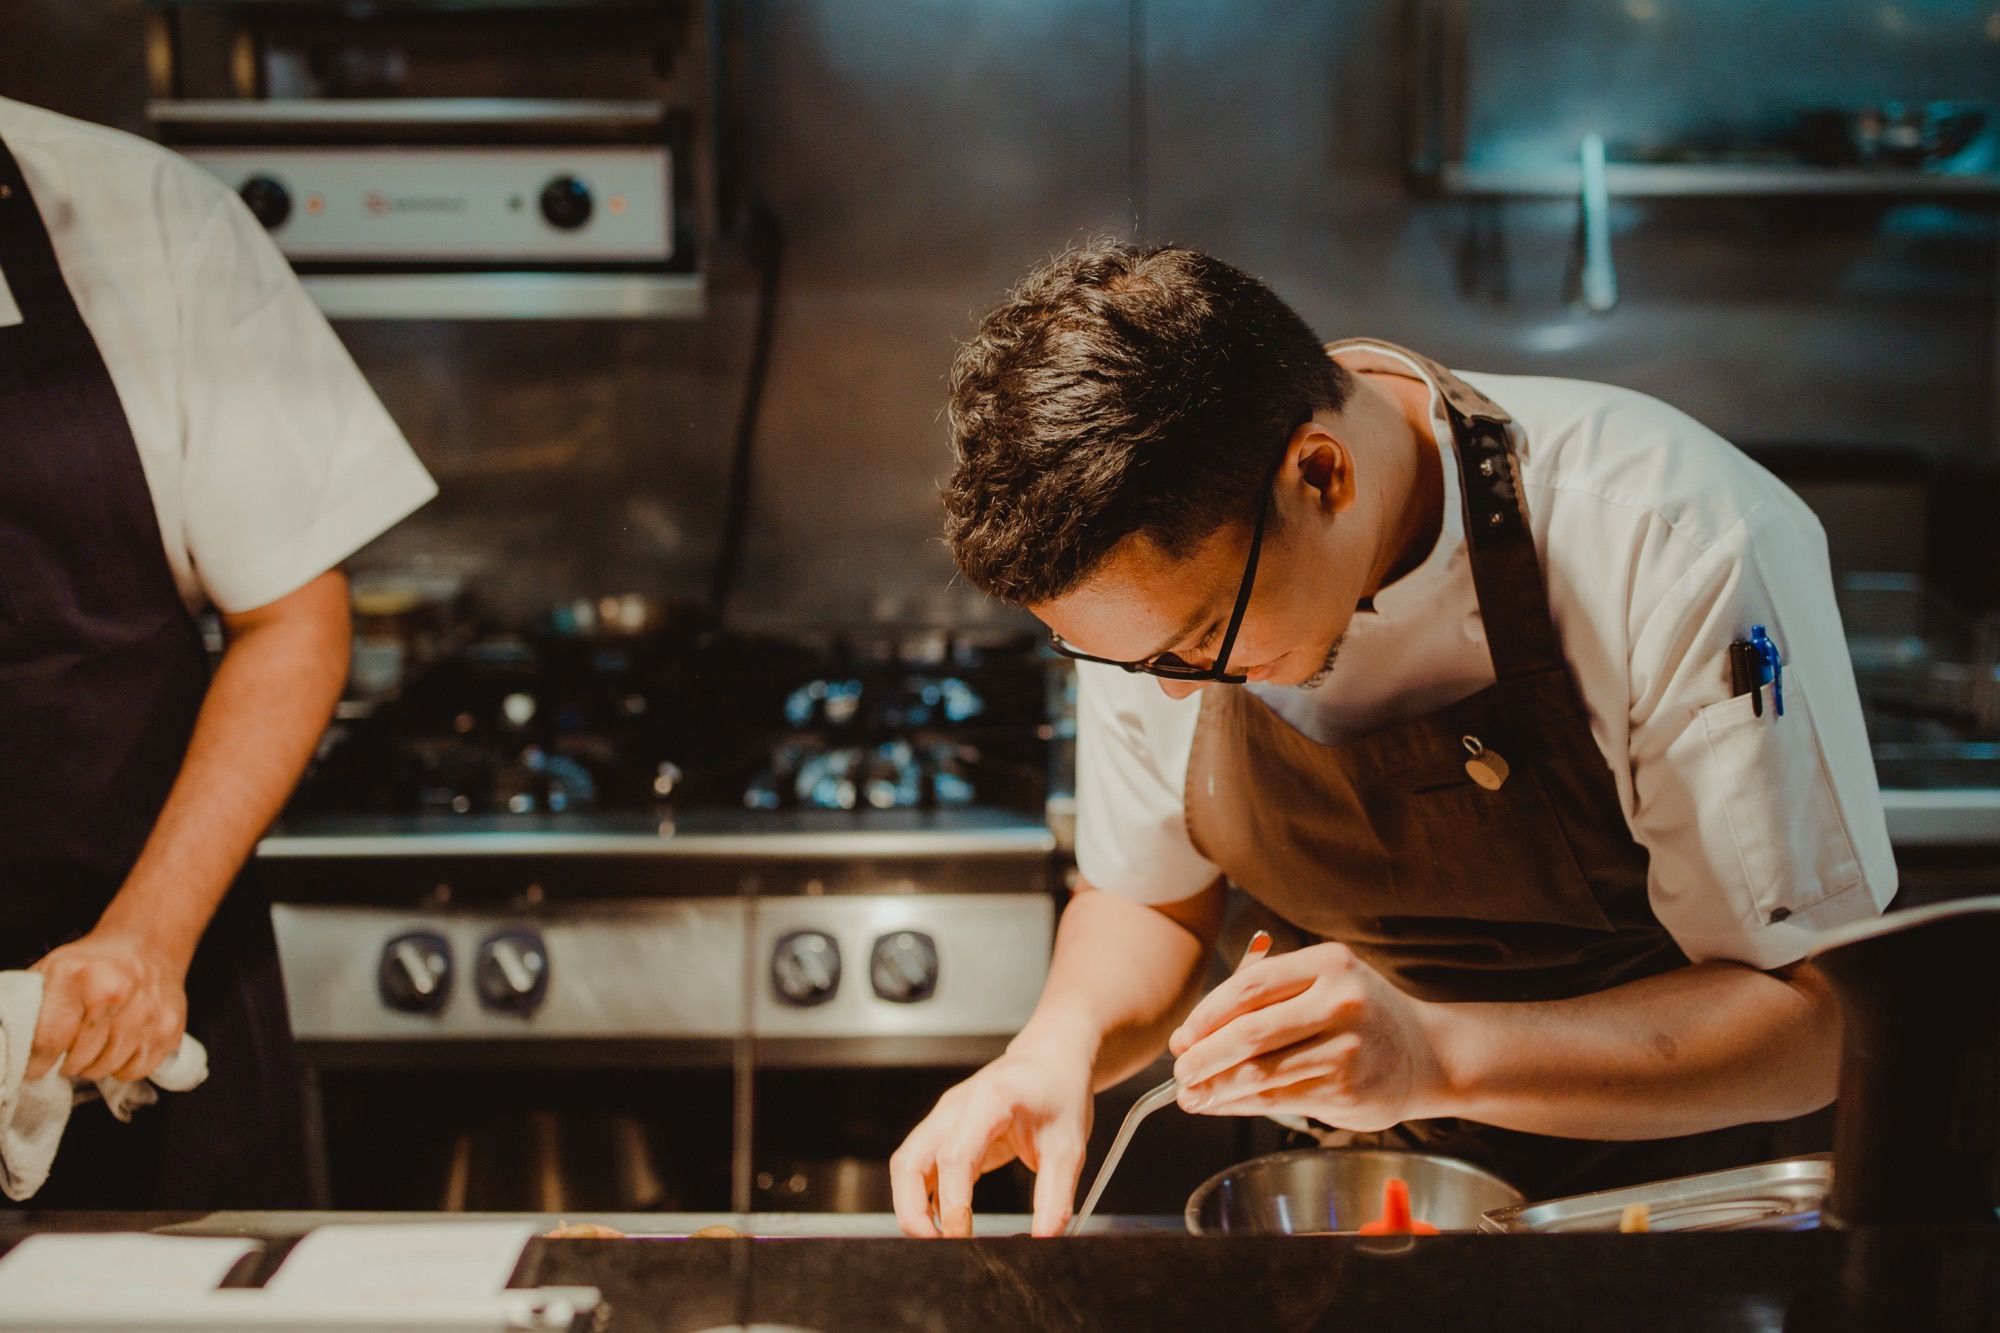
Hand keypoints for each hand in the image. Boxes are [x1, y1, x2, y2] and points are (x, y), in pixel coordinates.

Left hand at [27, 931, 188, 1082]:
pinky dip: (123, 1067)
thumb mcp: (52, 969)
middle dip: (68, 1064)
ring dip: (95, 1066)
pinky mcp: (170, 1027)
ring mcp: (147, 1011)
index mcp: (78, 975)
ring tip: (94, 1048)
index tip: (36, 1066)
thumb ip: (31, 1005)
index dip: (37, 1062)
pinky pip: (136, 1070)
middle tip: (68, 1054)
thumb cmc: (94, 963)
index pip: (48, 1040)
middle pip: (80, 1060)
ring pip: (108, 1068)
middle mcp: (116, 991)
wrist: (148, 945)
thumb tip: (10, 1044)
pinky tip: (119, 1048)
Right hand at [889, 1042, 1094, 1238]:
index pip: (955, 1155)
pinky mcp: (944, 1131)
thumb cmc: (1059, 1090)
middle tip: (938, 1247)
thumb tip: (1044, 1239)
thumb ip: (1056, 1196)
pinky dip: (924, 1197)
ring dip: (913, 1206)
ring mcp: (944, 1118)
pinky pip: (921, 1167)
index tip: (962, 1236)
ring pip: (906, 1165)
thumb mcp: (1069, 1146)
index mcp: (989, 1099)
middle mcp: (955, 1106)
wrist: (1052, 1058)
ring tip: (938, 1241)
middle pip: (910, 1162)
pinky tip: (945, 1222)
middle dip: (913, 1211)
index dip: (953, 1201)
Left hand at [1167, 942, 1444, 1132]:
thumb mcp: (1325, 983)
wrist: (1428, 1055)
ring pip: (1261, 1072)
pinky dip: (1240, 1104)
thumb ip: (1265, 998)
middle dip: (1204, 1054)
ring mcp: (1347, 1049)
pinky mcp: (1346, 1091)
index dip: (1207, 1013)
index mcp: (1329, 964)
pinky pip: (1278, 1099)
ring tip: (1190, 1094)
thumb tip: (1191, 1033)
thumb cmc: (1362, 1016)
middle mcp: (1341, 1003)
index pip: (1250, 986)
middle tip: (1179, 1069)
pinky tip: (1220, 1105)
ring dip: (1216, 1087)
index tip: (1183, 1034)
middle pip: (1250, 1031)